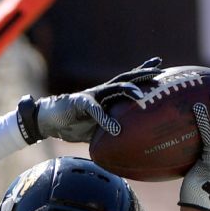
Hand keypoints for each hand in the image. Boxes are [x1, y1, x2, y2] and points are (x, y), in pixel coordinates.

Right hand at [23, 57, 165, 143]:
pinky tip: (114, 128)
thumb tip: (126, 144)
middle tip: (159, 71)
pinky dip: (105, 119)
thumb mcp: (96, 128)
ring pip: (113, 87)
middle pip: (126, 78)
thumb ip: (110, 130)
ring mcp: (91, 95)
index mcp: (106, 95)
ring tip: (139, 95)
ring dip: (127, 90)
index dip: (143, 72)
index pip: (128, 81)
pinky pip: (94, 109)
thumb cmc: (72, 124)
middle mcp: (102, 91)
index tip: (161, 66)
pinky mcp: (79, 102)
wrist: (48, 121)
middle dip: (143, 74)